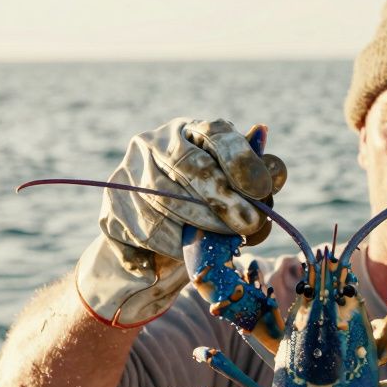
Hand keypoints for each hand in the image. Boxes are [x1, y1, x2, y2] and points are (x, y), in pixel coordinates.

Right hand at [76, 118, 285, 326]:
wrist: (153, 248)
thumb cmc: (204, 212)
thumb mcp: (234, 193)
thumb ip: (256, 182)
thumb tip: (276, 171)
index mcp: (189, 131)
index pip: (216, 133)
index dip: (241, 160)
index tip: (262, 188)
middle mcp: (152, 144)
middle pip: (191, 168)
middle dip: (225, 200)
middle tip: (250, 224)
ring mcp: (126, 175)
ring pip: (166, 203)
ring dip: (201, 228)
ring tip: (225, 243)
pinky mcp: (110, 211)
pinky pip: (144, 233)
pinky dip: (172, 248)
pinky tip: (189, 255)